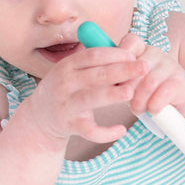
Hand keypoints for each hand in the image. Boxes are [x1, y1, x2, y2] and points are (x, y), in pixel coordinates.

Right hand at [28, 46, 145, 144]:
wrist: (40, 116)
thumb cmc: (67, 89)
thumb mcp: (73, 71)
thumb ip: (95, 63)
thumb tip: (128, 52)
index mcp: (68, 66)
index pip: (93, 55)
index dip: (114, 54)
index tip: (133, 55)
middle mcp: (66, 83)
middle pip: (96, 75)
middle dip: (121, 70)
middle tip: (143, 67)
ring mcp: (67, 105)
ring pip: (91, 99)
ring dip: (111, 95)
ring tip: (130, 93)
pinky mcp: (70, 125)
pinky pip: (89, 130)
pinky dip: (105, 132)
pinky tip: (122, 130)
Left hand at [119, 33, 184, 117]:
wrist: (179, 103)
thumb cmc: (148, 92)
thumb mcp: (131, 81)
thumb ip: (118, 75)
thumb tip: (99, 79)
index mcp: (142, 49)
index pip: (130, 41)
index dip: (120, 58)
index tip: (117, 79)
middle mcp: (157, 53)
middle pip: (135, 67)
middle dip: (126, 89)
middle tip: (126, 103)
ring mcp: (171, 66)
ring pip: (148, 82)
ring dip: (140, 101)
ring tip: (137, 110)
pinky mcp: (181, 82)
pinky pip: (163, 93)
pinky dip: (154, 106)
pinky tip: (152, 111)